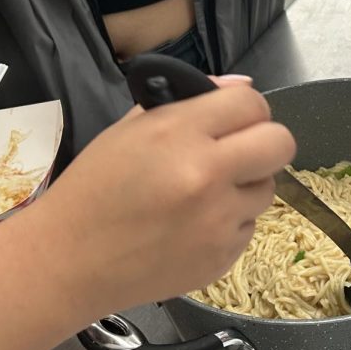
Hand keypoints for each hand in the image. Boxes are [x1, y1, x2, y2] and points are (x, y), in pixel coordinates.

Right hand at [34, 83, 295, 313]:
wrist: (69, 262)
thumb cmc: (92, 190)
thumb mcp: (128, 131)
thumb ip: (187, 103)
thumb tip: (242, 87)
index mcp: (178, 135)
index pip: (251, 104)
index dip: (246, 109)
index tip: (232, 120)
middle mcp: (207, 176)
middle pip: (280, 143)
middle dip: (264, 142)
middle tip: (238, 152)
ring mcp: (219, 221)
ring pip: (268, 188)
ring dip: (246, 185)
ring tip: (205, 194)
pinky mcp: (223, 258)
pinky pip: (249, 227)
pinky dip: (229, 222)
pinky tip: (192, 225)